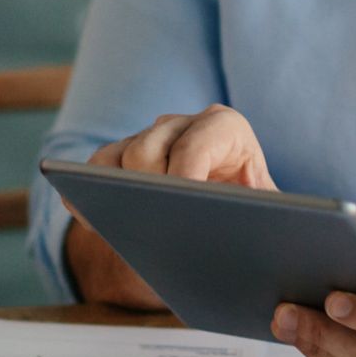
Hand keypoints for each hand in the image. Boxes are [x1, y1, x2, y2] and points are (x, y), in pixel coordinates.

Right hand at [61, 105, 274, 309]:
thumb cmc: (252, 219)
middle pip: (148, 150)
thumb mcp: (267, 217)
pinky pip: (95, 167)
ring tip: (129, 228)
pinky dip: (88, 192)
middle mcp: (183, 124)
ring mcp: (148, 139)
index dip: (186, 176)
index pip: (198, 143)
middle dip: (149, 189)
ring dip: (120, 193)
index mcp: (226, 129)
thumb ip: (264, 217)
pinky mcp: (121, 157)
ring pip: (118, 159)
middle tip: (158, 226)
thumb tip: (247, 231)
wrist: (228, 225)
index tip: (183, 210)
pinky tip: (96, 221)